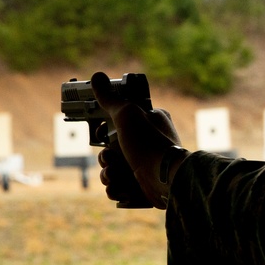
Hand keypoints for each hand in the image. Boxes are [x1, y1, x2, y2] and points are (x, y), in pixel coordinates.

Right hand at [90, 71, 187, 208]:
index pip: (119, 122)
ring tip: (114, 175)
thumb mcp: (127, 115)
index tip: (100, 133)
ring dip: (108, 174)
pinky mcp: (142, 184)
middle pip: (111, 149)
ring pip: (113, 169)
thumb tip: (96, 76)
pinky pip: (120, 186)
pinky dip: (116, 188)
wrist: (167, 179)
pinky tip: (119, 188)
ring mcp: (145, 164)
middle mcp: (147, 142)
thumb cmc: (149, 143)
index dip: (104, 129)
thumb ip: (110, 99)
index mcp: (148, 121)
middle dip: (104, 157)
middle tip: (110, 158)